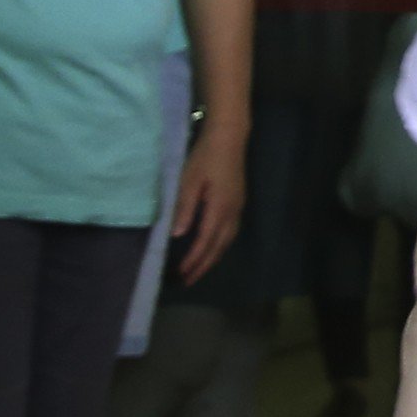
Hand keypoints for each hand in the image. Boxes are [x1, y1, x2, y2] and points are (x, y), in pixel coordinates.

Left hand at [168, 118, 247, 284]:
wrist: (230, 136)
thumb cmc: (206, 157)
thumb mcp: (189, 181)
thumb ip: (185, 208)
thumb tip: (177, 235)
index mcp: (219, 208)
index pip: (205, 241)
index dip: (193, 259)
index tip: (181, 273)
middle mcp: (232, 212)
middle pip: (219, 246)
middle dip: (204, 265)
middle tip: (189, 280)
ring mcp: (238, 207)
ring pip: (227, 240)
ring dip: (213, 257)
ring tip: (199, 269)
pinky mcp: (239, 201)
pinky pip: (230, 232)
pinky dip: (220, 245)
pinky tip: (212, 246)